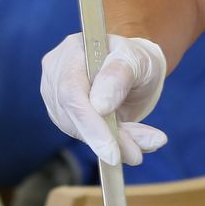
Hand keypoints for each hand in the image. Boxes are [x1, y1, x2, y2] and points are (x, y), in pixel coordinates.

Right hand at [40, 33, 168, 165]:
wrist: (135, 69)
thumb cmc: (135, 59)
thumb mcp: (137, 59)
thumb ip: (120, 75)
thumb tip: (99, 105)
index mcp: (72, 51)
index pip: (71, 91)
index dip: (89, 122)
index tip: (112, 151)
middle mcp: (57, 74)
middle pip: (71, 115)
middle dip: (106, 139)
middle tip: (136, 155)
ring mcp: (57, 97)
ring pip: (79, 131)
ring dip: (115, 143)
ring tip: (147, 140)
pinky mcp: (66, 117)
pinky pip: (86, 137)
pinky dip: (113, 143)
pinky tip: (134, 141)